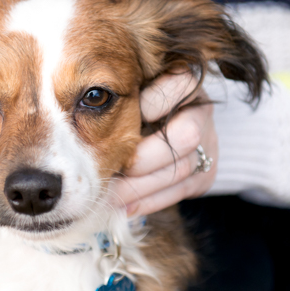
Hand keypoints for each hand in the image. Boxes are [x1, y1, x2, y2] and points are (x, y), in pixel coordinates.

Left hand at [110, 73, 217, 215]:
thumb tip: (81, 107)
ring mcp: (208, 145)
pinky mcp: (206, 175)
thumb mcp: (131, 91)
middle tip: (110, 170)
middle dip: (143, 159)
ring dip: (142, 187)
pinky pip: (180, 192)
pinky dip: (149, 202)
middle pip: (185, 136)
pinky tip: (125, 207)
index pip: (180, 84)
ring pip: (181, 169)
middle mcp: (201, 112)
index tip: (131, 114)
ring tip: (110, 195)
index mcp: (184, 83)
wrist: (170, 127)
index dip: (155, 102)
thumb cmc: (137, 105)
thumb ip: (120, 96)